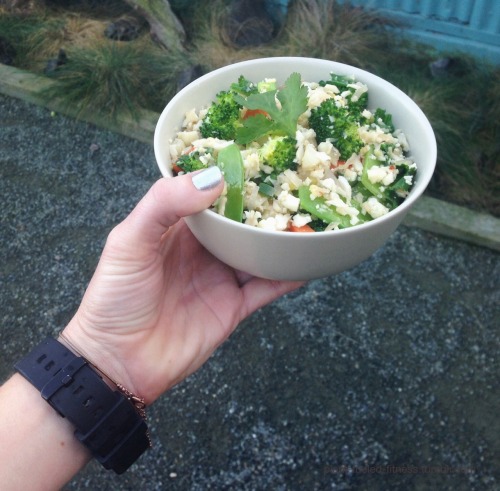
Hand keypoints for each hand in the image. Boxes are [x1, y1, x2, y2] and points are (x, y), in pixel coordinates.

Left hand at [62, 169, 302, 403]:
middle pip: (241, 224)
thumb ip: (164, 204)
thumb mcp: (129, 241)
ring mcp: (221, 278)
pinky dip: (287, 276)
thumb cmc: (115, 297)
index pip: (210, 197)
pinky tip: (307, 261)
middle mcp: (204, 250)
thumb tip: (213, 178)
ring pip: (259, 253)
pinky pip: (267, 288)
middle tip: (295, 183)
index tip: (259, 158)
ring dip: (280, 239)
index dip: (232, 179)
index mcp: (178, 228)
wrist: (120, 362)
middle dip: (264, 207)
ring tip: (309, 218)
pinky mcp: (234, 306)